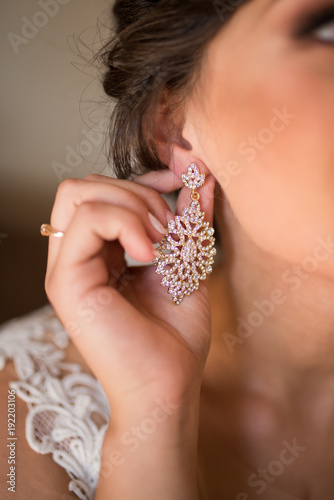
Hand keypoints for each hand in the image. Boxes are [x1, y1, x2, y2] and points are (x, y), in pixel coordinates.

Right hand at [45, 170, 215, 411]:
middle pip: (86, 186)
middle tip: (171, 230)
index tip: (180, 184)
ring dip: (132, 207)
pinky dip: (125, 224)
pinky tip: (149, 253)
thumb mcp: (187, 262)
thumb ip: (189, 217)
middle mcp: (76, 256)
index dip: (142, 179)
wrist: (168, 385)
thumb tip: (198, 173)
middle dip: (138, 193)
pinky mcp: (66, 281)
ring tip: (161, 244)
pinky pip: (86, 220)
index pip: (101, 191)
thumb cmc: (175, 334)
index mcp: (98, 252)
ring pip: (81, 194)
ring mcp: (66, 268)